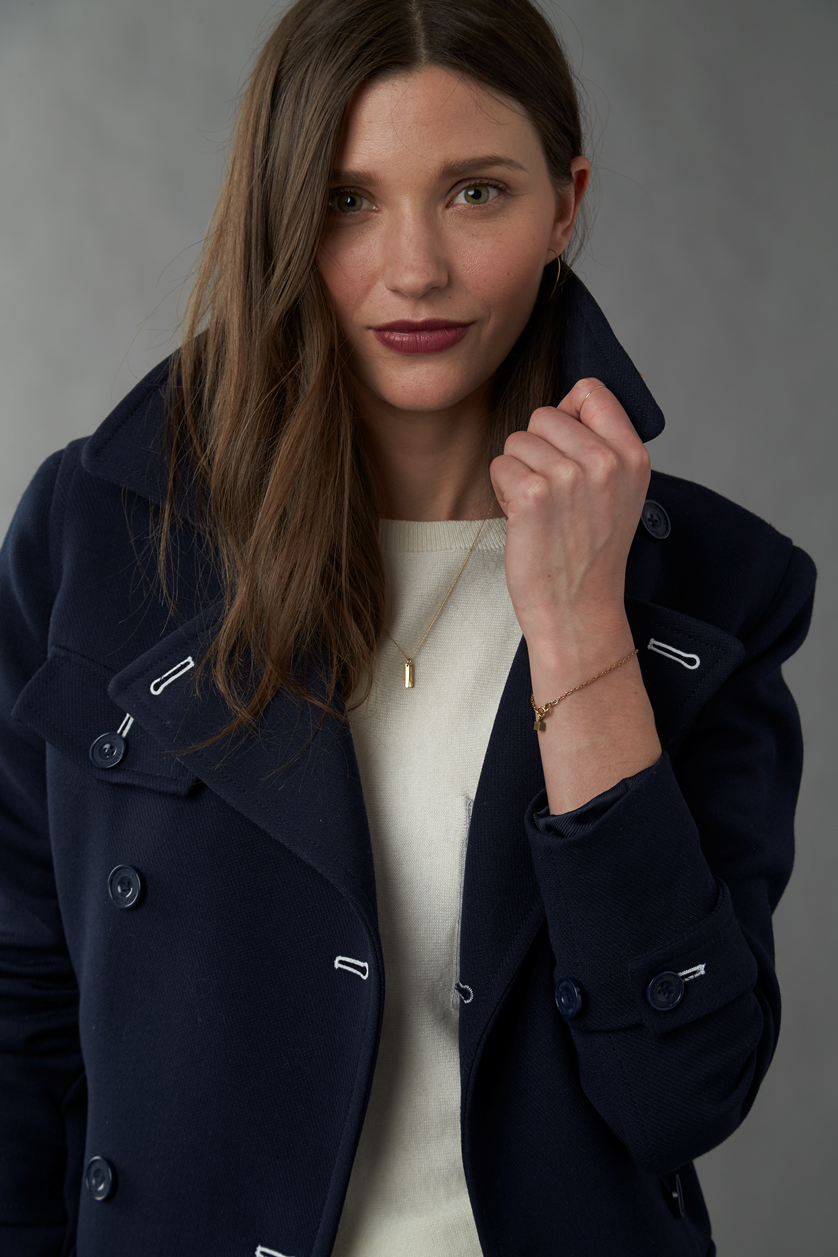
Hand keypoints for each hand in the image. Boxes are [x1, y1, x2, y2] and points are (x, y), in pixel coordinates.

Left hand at [489, 378, 650, 653]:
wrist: (578, 610)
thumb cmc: (590, 552)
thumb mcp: (619, 492)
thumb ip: (603, 445)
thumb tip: (570, 402)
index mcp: (633, 455)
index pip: (591, 390)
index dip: (568, 415)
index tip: (567, 450)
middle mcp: (606, 462)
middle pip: (544, 415)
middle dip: (537, 450)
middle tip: (553, 495)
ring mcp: (569, 477)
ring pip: (517, 440)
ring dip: (518, 473)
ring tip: (541, 511)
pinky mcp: (533, 496)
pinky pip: (500, 465)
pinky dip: (503, 491)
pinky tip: (524, 520)